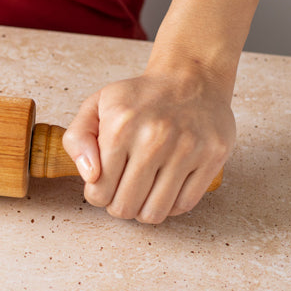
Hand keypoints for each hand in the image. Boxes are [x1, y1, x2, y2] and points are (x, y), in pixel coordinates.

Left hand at [62, 66, 234, 223]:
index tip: (103, 185)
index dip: (97, 195)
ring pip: (155, 212)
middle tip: (122, 191)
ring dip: (143, 211)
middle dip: (118, 206)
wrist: (191, 78)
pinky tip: (164, 190)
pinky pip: (185, 205)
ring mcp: (187, 148)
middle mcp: (155, 137)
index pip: (99, 192)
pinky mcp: (213, 156)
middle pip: (125, 207)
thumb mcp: (96, 106)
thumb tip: (91, 176)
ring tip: (142, 193)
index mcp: (120, 126)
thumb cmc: (138, 98)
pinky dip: (170, 205)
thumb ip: (78, 140)